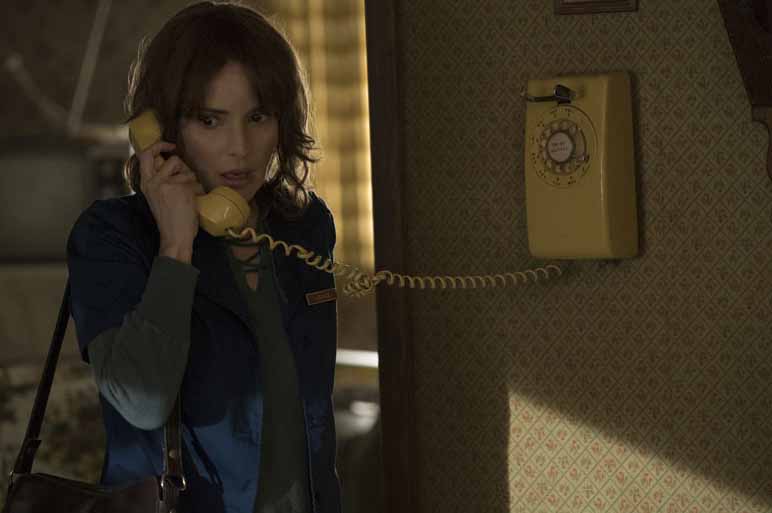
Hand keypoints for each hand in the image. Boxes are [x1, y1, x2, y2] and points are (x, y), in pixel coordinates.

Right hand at [137, 141, 204, 256]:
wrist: (175, 235)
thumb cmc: (170, 219)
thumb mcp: (158, 197)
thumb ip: (162, 181)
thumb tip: (174, 163)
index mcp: (146, 184)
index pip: (144, 157)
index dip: (155, 147)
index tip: (168, 146)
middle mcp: (152, 181)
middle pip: (157, 154)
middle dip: (164, 146)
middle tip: (173, 148)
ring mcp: (165, 183)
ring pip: (180, 164)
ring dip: (188, 174)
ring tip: (188, 190)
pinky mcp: (179, 187)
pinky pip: (192, 178)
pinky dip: (196, 186)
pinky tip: (192, 198)